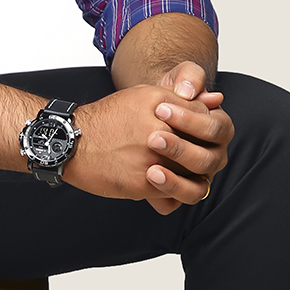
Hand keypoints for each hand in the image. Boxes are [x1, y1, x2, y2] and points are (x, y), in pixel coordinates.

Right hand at [68, 61, 233, 211]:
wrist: (73, 142)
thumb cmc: (108, 117)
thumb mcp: (145, 95)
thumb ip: (181, 98)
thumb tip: (215, 101)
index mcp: (164, 105)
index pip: (205, 121)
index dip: (206, 131)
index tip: (198, 136)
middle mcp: (161, 131)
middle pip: (202, 149)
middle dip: (202, 155)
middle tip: (193, 157)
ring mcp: (153, 159)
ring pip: (192, 175)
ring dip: (190, 176)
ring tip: (179, 172)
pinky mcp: (143, 183)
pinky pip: (172, 194)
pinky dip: (172, 192)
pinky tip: (161, 182)